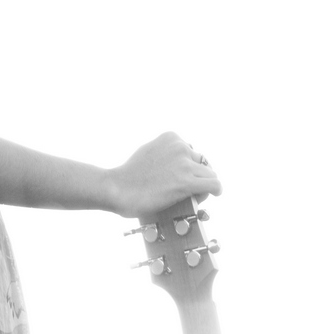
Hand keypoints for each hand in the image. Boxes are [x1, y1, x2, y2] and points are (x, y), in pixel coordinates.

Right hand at [106, 132, 222, 218]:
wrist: (117, 188)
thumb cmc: (129, 175)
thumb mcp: (149, 151)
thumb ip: (165, 153)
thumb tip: (177, 164)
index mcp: (171, 137)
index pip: (192, 152)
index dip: (189, 167)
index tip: (180, 178)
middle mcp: (180, 147)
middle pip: (202, 163)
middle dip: (196, 176)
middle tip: (185, 190)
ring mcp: (184, 164)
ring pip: (209, 175)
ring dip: (203, 186)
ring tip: (192, 196)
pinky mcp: (186, 182)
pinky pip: (214, 184)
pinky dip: (216, 190)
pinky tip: (214, 194)